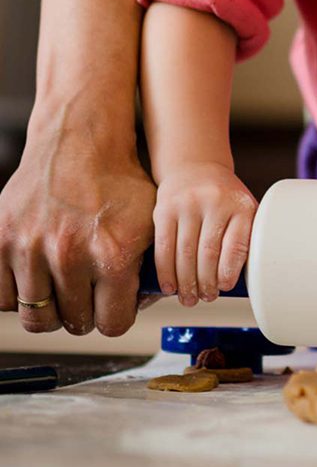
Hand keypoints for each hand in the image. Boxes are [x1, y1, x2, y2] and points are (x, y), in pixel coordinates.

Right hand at [0, 114, 155, 335]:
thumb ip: (151, 266)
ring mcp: (31, 248)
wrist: (80, 142)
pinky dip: (21, 295)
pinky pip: (4, 299)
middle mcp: (69, 254)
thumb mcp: (152, 221)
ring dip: (54, 309)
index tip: (114, 306)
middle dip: (86, 313)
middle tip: (90, 295)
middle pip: (75, 323)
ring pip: (38, 318)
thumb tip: (146, 304)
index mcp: (113, 253)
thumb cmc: (120, 182)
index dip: (116, 317)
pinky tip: (40, 278)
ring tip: (66, 289)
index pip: (112, 324)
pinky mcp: (1, 241)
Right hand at [153, 159, 256, 305]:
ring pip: (185, 253)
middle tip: (205, 298)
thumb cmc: (223, 198)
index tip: (225, 287)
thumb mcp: (242, 209)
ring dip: (185, 282)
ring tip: (189, 298)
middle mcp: (215, 202)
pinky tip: (169, 286)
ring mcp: (188, 205)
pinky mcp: (165, 209)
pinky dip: (166, 271)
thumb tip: (239, 282)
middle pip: (208, 252)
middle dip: (206, 282)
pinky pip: (164, 247)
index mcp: (240, 205)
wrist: (196, 167)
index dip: (229, 270)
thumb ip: (243, 237)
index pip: (236, 243)